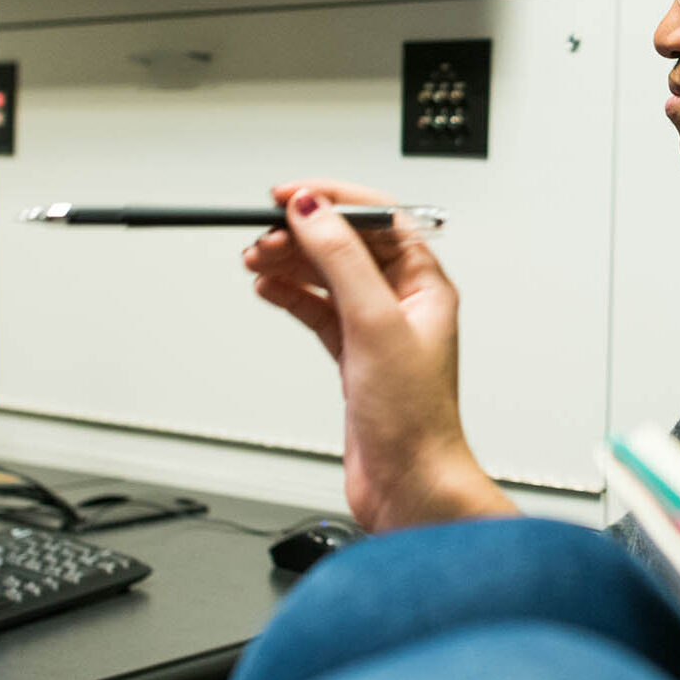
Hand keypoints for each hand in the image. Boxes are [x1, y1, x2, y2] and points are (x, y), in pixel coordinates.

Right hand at [245, 180, 515, 531]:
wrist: (409, 483)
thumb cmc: (414, 418)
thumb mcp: (374, 324)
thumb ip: (342, 261)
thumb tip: (314, 211)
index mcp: (425, 284)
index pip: (378, 220)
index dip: (333, 201)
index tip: (290, 196)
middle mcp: (403, 301)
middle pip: (347, 246)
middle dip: (303, 234)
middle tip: (263, 234)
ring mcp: (376, 328)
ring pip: (327, 277)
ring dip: (290, 264)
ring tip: (254, 259)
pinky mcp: (353, 356)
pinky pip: (318, 311)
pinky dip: (291, 297)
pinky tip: (268, 288)